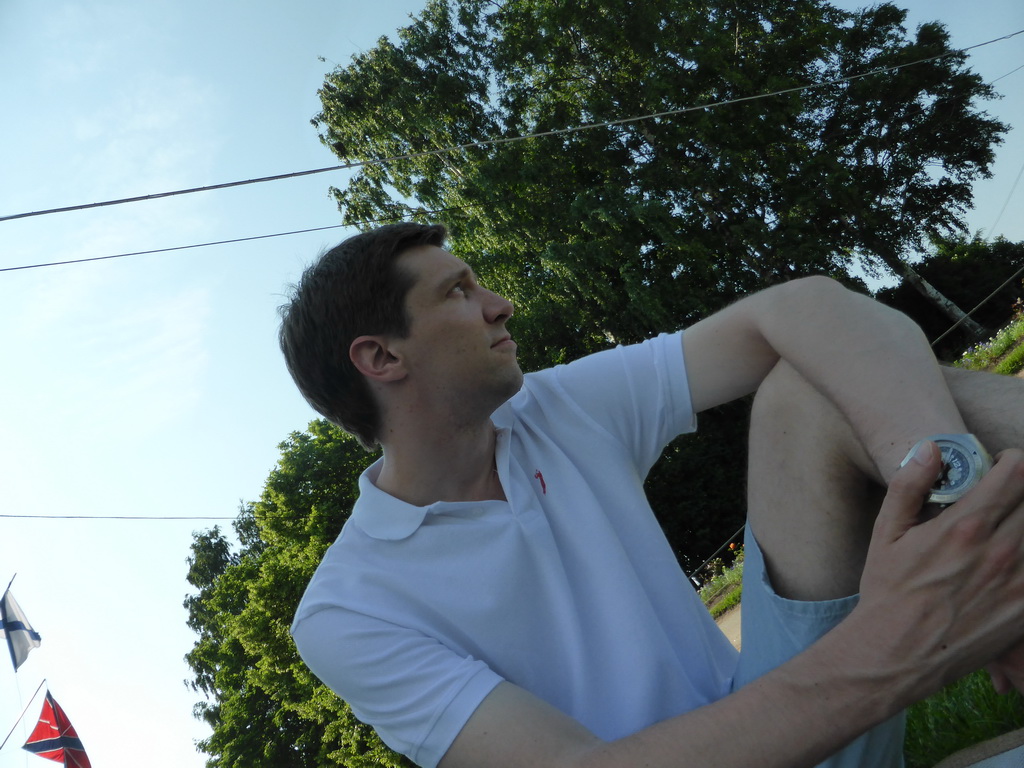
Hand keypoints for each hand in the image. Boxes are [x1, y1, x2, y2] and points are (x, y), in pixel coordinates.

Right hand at [854, 441, 1023, 700]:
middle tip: (1011, 493)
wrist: (896, 653)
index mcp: (963, 527)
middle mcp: (998, 551)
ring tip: (1013, 523)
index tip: (1005, 463)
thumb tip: (930, 449)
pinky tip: (1015, 555)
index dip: (1015, 460)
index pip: (1015, 475)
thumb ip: (908, 486)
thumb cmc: (888, 591)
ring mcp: (1018, 583)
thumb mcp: (885, 533)